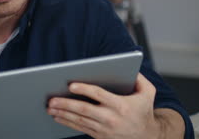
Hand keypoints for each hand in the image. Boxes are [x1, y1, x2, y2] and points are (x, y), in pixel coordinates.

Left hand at [47, 73, 161, 138]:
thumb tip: (129, 66)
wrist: (148, 137)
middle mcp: (111, 118)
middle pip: (85, 109)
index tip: (71, 85)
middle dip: (66, 104)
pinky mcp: (100, 136)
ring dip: (63, 113)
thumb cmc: (144, 111)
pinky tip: (57, 117)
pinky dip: (67, 122)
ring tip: (50, 107)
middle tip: (52, 99)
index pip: (99, 95)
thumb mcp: (148, 93)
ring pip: (80, 120)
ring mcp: (104, 129)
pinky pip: (81, 128)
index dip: (84, 89)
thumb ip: (140, 78)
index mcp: (121, 105)